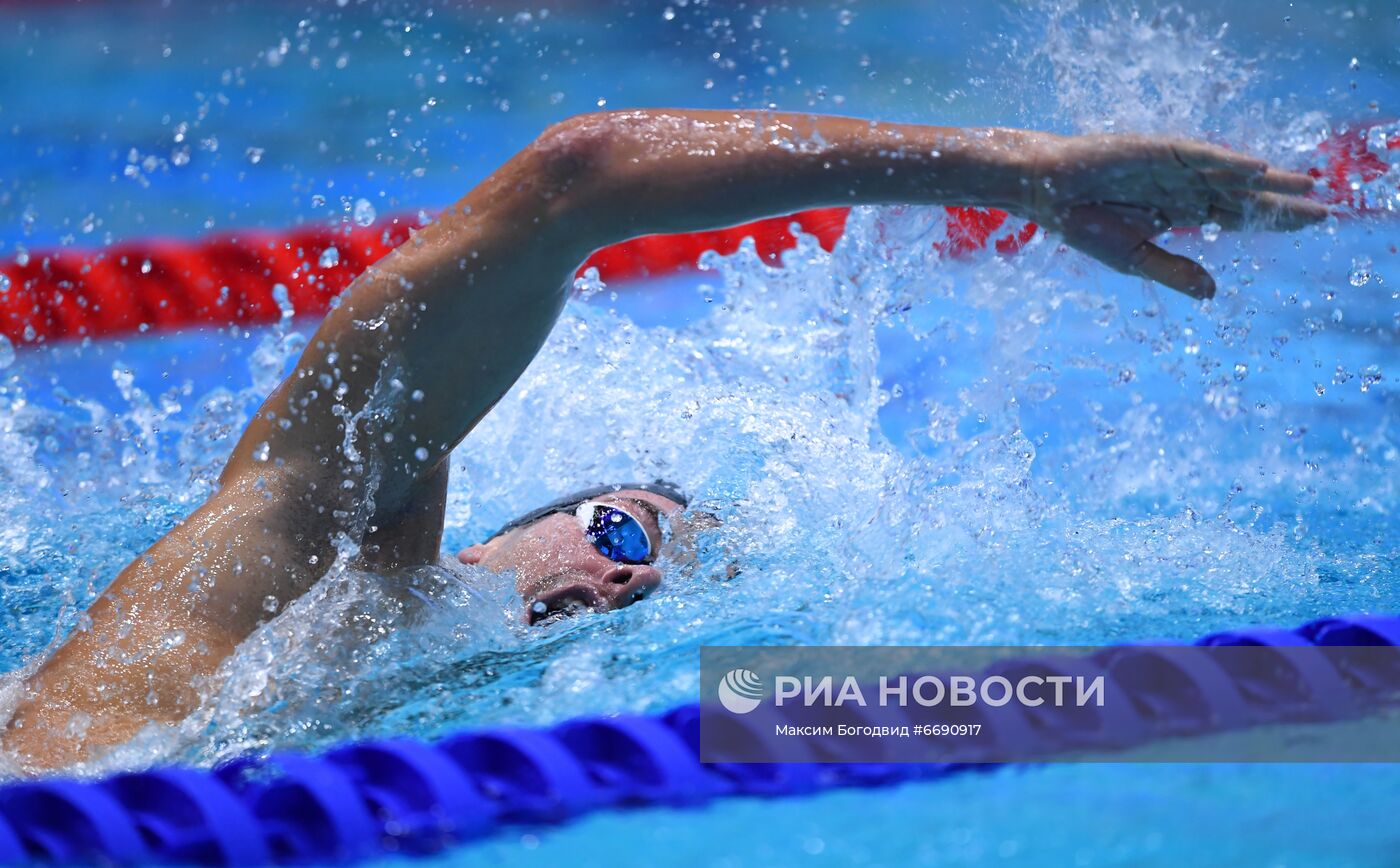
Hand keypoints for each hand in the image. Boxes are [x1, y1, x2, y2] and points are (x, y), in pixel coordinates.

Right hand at [1017, 133, 1327, 298]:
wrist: (1047, 191)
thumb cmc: (1082, 222)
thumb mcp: (1133, 257)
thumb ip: (1173, 270)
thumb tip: (1213, 292)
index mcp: (1179, 211)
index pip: (1237, 216)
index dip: (1272, 220)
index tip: (1310, 225)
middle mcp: (1184, 186)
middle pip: (1243, 196)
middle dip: (1282, 202)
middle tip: (1324, 209)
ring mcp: (1173, 167)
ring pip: (1230, 174)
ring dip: (1268, 180)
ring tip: (1306, 183)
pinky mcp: (1158, 151)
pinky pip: (1200, 157)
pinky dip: (1229, 162)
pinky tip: (1258, 170)